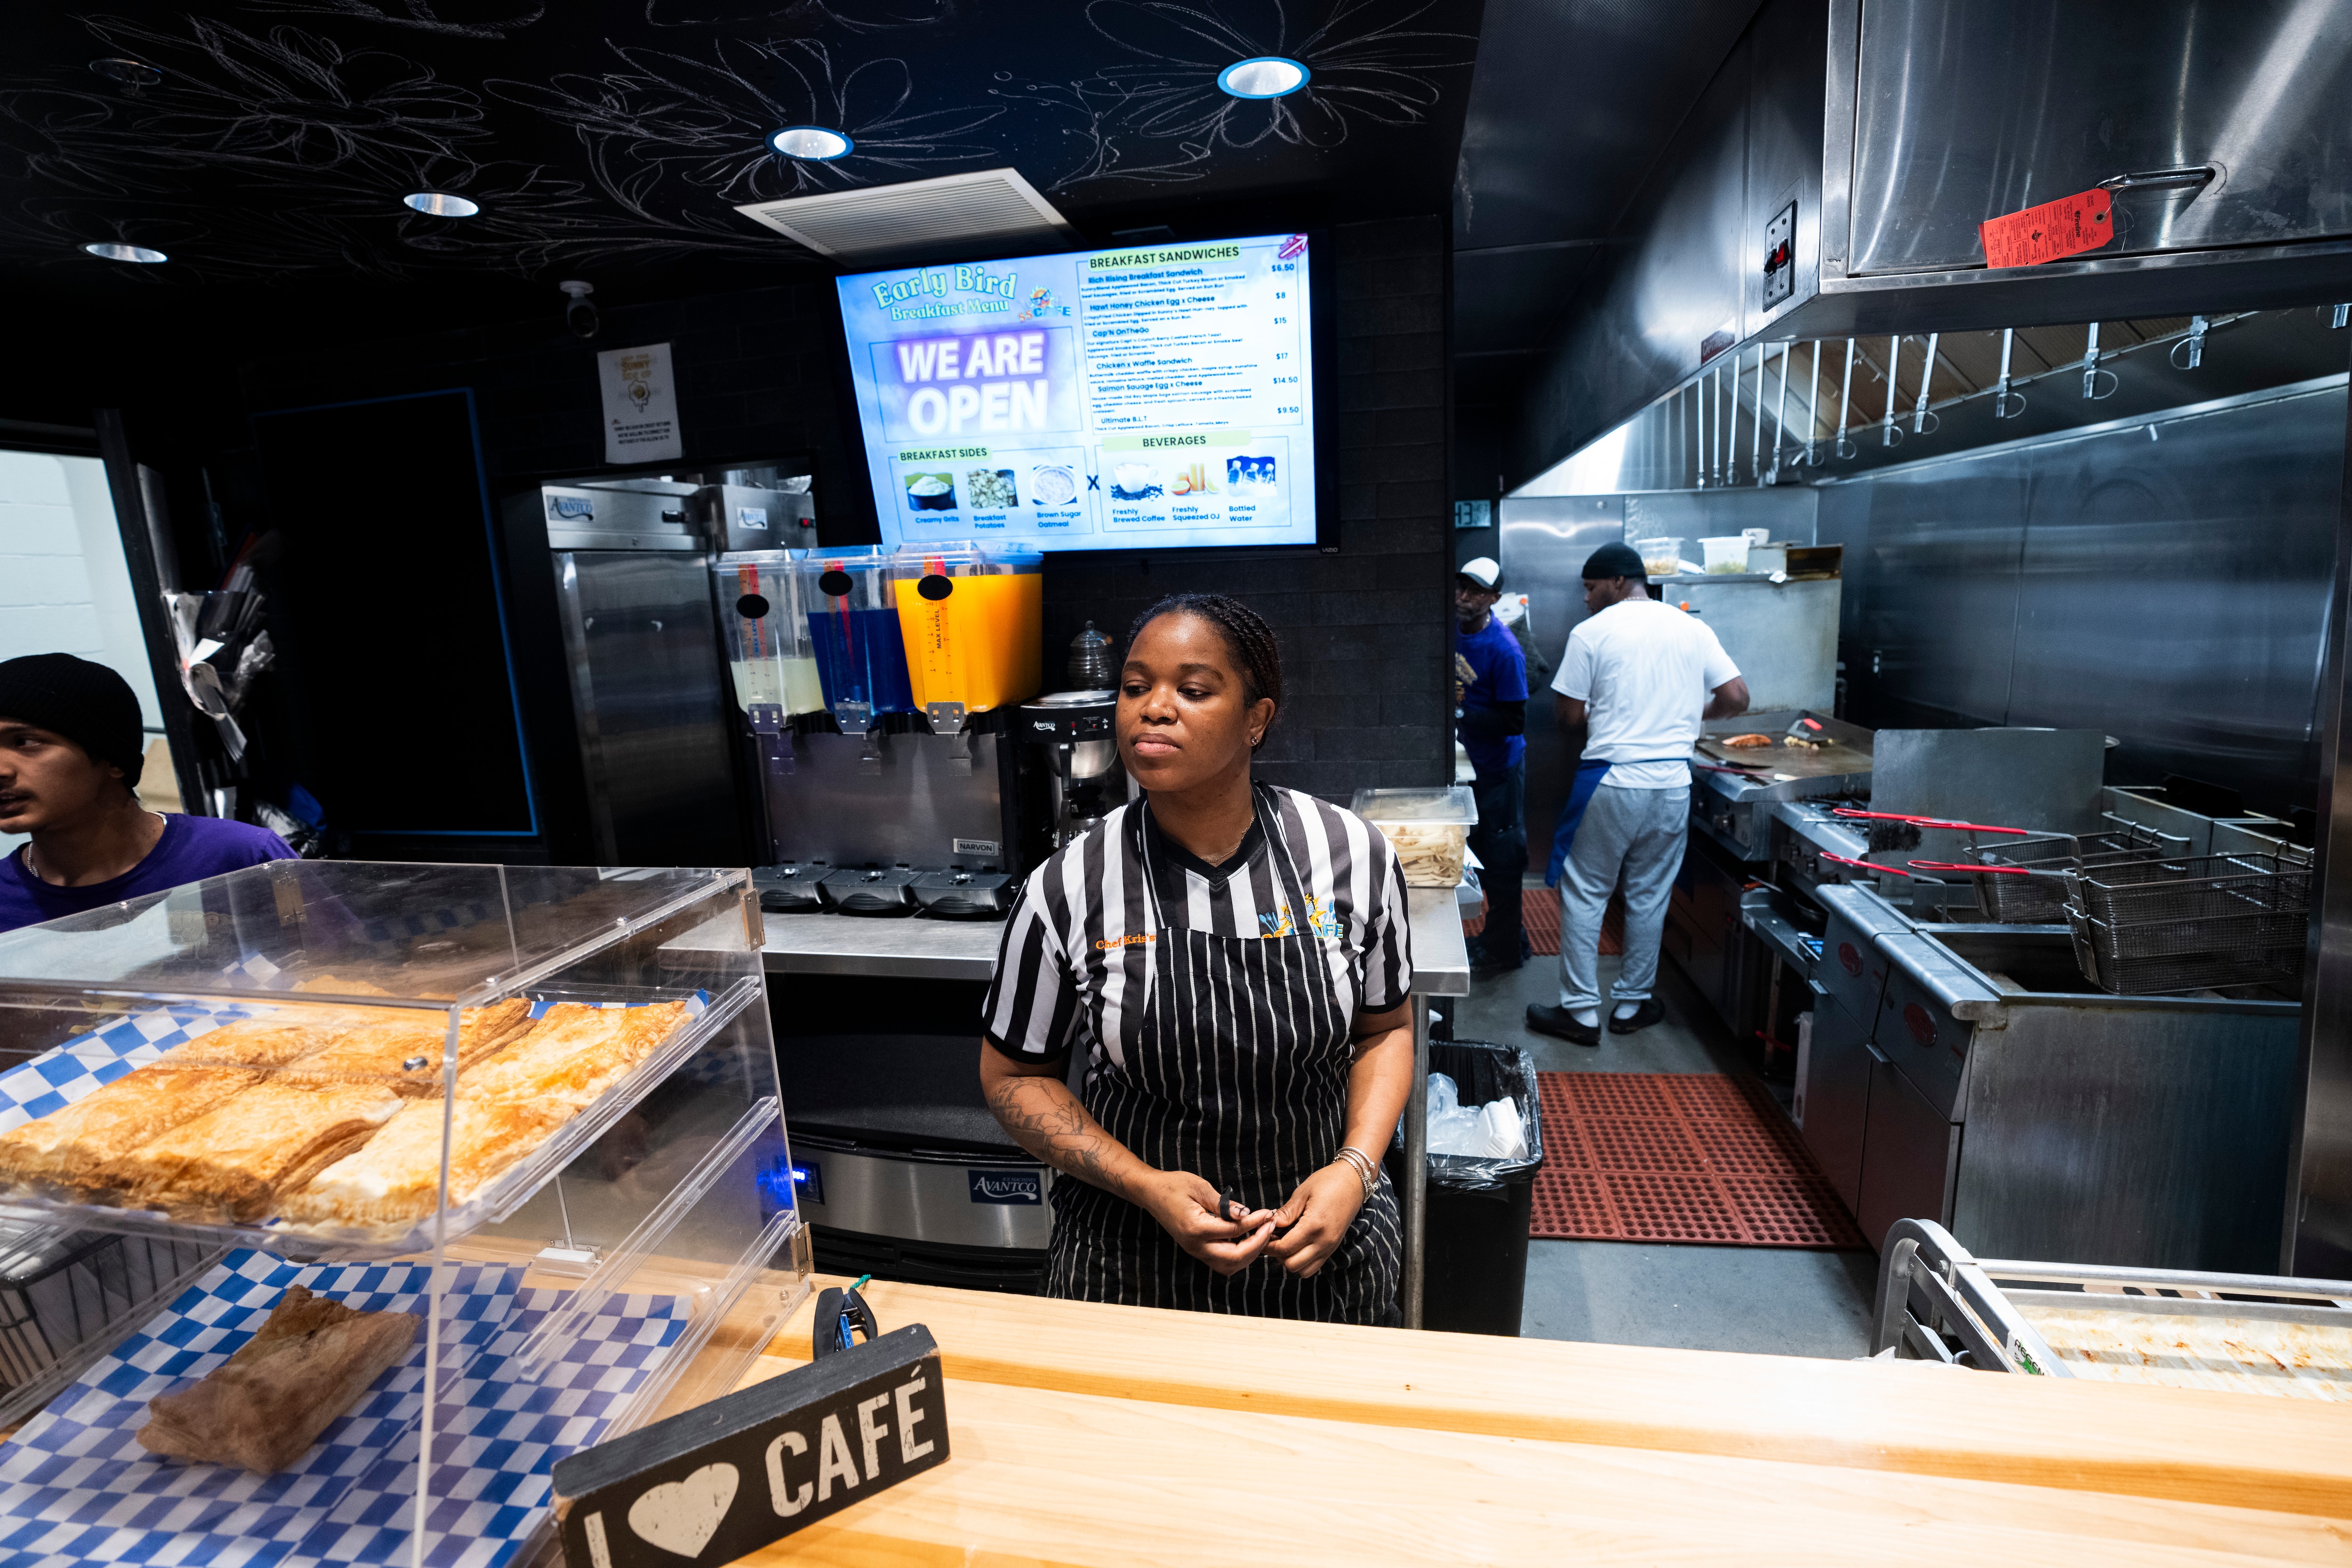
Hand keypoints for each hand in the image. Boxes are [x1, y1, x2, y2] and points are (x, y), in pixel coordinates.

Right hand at [1134, 1169, 1275, 1275]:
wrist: (1150, 1193)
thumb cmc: (1174, 1185)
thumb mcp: (1199, 1187)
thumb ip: (1223, 1204)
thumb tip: (1246, 1214)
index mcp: (1196, 1228)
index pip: (1235, 1231)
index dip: (1256, 1222)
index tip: (1268, 1213)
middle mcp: (1196, 1246)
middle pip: (1234, 1258)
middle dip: (1257, 1245)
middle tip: (1270, 1227)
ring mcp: (1195, 1251)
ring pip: (1229, 1265)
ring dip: (1249, 1254)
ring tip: (1262, 1235)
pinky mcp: (1197, 1250)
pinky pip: (1222, 1261)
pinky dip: (1238, 1255)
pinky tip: (1248, 1239)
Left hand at [1265, 1162, 1367, 1277]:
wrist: (1353, 1182)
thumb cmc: (1327, 1182)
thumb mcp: (1302, 1193)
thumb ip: (1286, 1213)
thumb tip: (1269, 1224)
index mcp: (1314, 1226)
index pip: (1284, 1249)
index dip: (1269, 1245)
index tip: (1262, 1234)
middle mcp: (1323, 1242)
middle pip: (1292, 1265)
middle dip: (1278, 1255)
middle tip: (1272, 1239)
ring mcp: (1330, 1247)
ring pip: (1304, 1271)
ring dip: (1291, 1261)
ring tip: (1285, 1243)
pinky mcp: (1333, 1248)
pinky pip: (1315, 1266)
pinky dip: (1303, 1261)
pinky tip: (1298, 1245)